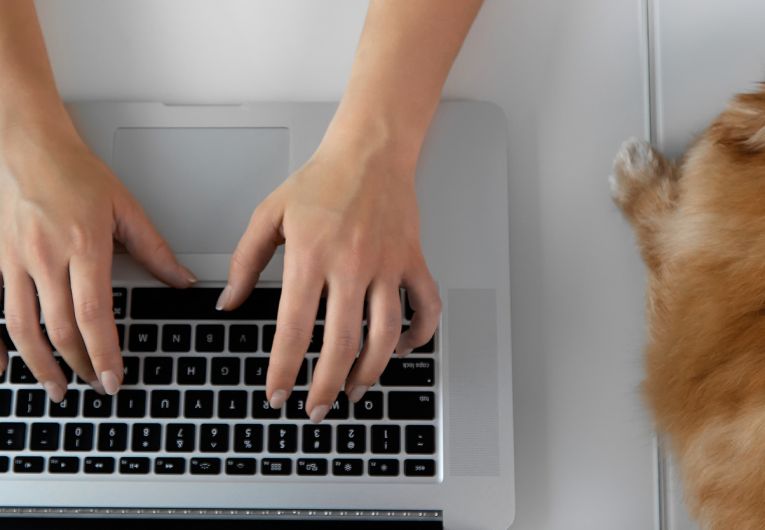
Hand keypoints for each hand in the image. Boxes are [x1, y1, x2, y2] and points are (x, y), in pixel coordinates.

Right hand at [0, 124, 195, 400]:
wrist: (23, 144)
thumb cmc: (72, 171)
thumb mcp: (124, 207)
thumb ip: (154, 249)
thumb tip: (183, 280)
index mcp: (82, 246)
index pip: (93, 314)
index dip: (104, 352)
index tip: (114, 378)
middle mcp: (44, 258)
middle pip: (60, 329)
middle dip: (80, 365)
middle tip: (96, 386)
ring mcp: (14, 261)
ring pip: (22, 327)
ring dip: (42, 364)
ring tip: (58, 388)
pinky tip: (5, 365)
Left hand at [218, 143, 440, 422]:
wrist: (370, 152)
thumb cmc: (322, 181)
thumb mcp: (269, 215)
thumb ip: (245, 262)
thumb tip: (229, 303)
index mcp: (311, 255)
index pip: (294, 328)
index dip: (284, 368)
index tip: (278, 393)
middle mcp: (351, 265)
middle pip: (342, 343)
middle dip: (327, 387)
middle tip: (316, 408)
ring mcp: (387, 266)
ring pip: (385, 335)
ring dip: (370, 372)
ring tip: (355, 391)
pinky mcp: (412, 261)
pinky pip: (425, 307)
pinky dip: (419, 335)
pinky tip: (402, 349)